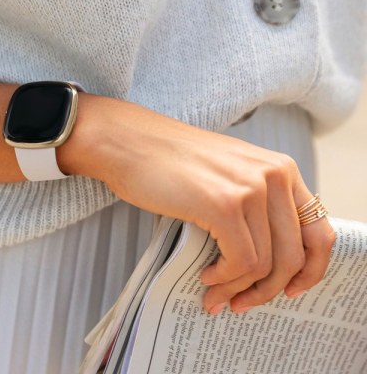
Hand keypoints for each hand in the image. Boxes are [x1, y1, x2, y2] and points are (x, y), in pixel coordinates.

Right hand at [58, 95, 335, 313]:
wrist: (126, 142)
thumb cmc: (167, 161)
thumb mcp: (227, 174)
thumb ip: (254, 204)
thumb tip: (264, 261)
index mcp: (281, 169)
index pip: (319, 232)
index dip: (310, 271)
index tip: (290, 290)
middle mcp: (274, 176)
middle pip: (293, 256)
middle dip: (267, 290)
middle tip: (241, 304)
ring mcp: (250, 189)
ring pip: (265, 264)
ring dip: (238, 289)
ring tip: (215, 296)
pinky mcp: (223, 205)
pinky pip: (240, 261)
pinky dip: (224, 279)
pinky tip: (205, 277)